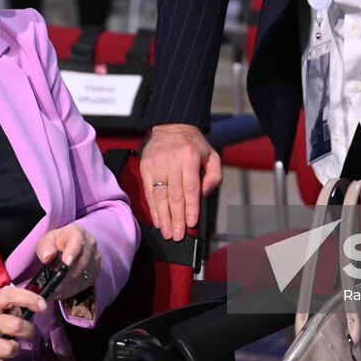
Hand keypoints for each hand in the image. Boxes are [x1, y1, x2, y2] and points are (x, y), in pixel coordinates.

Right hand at [0, 287, 44, 360]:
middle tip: (25, 332)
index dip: (30, 299)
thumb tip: (24, 309)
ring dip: (14, 348)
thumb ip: (0, 304)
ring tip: (10, 346)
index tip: (42, 305)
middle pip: (16, 326)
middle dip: (27, 330)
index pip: (12, 295)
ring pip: (9, 348)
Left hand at [35, 223, 99, 301]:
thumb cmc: (57, 242)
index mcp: (77, 232)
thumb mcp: (46, 240)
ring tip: (55, 291)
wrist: (71, 245)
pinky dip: (72, 290)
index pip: (77, 241)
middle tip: (54, 286)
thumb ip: (44, 247)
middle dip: (67, 275)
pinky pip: (84, 283)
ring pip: (83, 275)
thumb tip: (47, 257)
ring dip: (69, 285)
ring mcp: (95, 259)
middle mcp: (90, 244)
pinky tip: (61, 293)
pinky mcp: (95, 272)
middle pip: (81, 262)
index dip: (72, 252)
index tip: (65, 263)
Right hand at [139, 124, 220, 239]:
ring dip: (163, 217)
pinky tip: (157, 220)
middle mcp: (172, 160)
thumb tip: (203, 194)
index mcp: (189, 157)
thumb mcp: (212, 155)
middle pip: (174, 195)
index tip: (191, 223)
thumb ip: (214, 176)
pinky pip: (149, 191)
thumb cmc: (194, 145)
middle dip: (176, 218)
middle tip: (178, 235)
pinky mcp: (145, 167)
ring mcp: (156, 164)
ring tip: (167, 232)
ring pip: (160, 195)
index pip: (190, 187)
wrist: (171, 126)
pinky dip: (153, 208)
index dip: (191, 207)